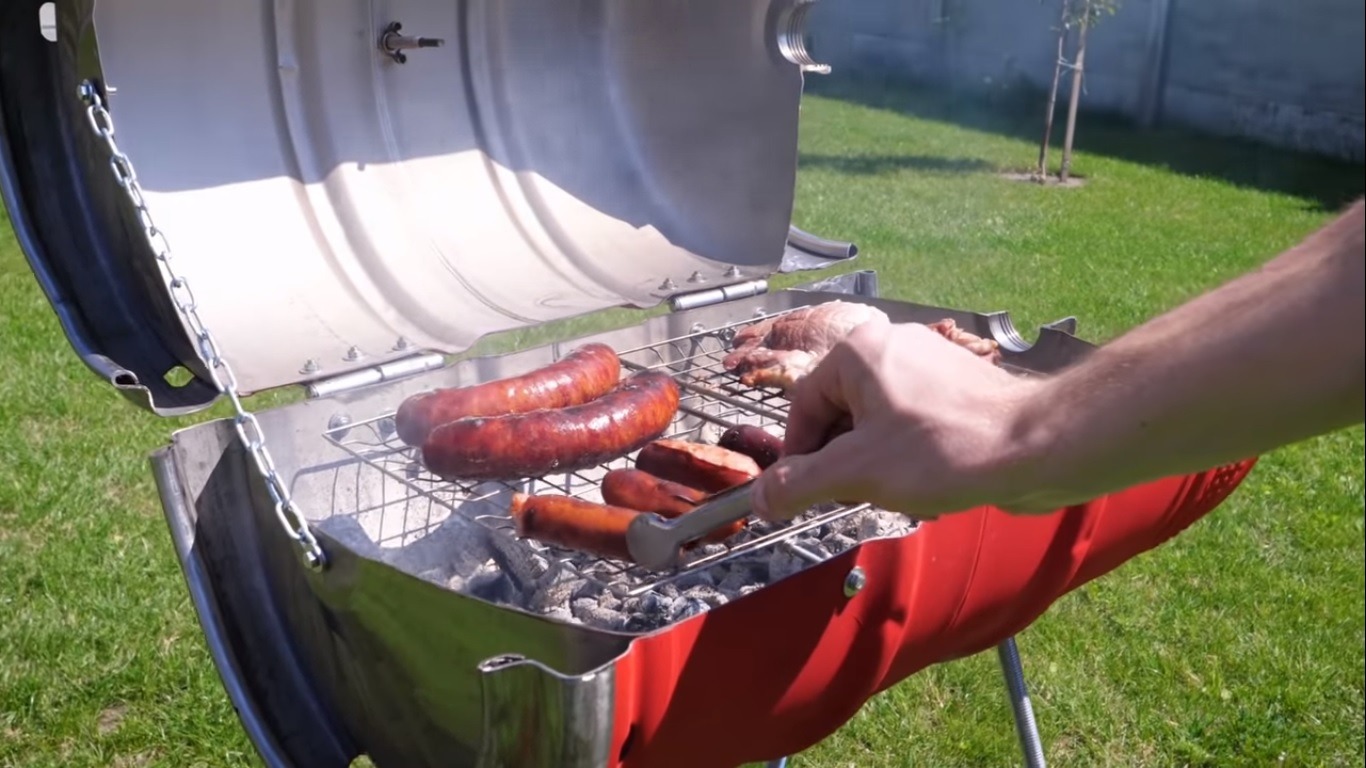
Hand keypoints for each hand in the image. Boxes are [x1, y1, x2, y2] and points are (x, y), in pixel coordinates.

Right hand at [752, 318, 1045, 522]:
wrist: (1036, 447)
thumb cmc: (944, 450)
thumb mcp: (857, 473)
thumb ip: (800, 483)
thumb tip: (760, 498)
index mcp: (859, 351)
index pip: (803, 405)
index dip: (798, 456)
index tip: (801, 494)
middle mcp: (892, 345)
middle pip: (840, 411)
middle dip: (844, 459)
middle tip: (858, 494)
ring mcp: (930, 362)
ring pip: (877, 420)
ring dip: (878, 460)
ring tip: (902, 488)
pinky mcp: (959, 385)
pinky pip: (913, 421)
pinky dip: (911, 452)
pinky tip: (932, 478)